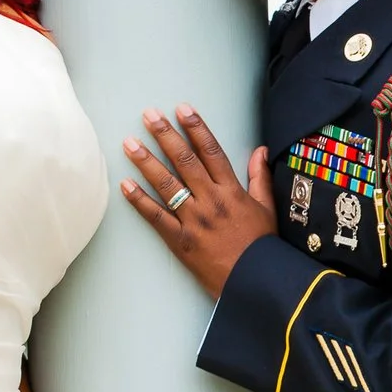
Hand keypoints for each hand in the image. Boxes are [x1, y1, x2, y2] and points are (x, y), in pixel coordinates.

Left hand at [120, 104, 275, 298]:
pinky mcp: (180, 241)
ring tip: (129, 143)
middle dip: (165, 135)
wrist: (255, 282)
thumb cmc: (262, 247)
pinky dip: (140, 201)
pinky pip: (156, 217)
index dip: (196, 128)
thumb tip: (260, 150)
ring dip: (146, 161)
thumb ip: (260, 177)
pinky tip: (125, 184)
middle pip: (184, 161)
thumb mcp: (267, 209)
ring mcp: (194, 220)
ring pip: (166, 184)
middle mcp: (211, 201)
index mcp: (232, 191)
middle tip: (149, 115)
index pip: (211, 151)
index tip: (182, 109)